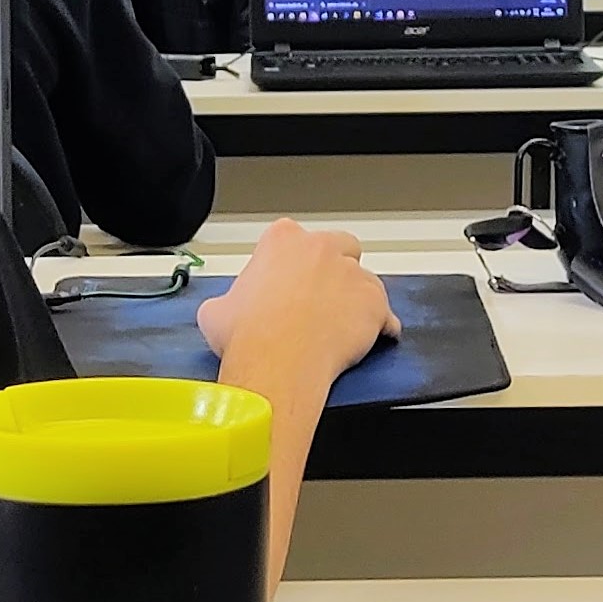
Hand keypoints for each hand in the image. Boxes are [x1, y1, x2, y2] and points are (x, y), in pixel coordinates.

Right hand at [197, 221, 398, 388]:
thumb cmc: (249, 334)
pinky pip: (386, 314)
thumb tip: (226, 311)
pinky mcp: (375, 304)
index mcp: (282, 240)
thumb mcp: (217, 310)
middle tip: (319, 298)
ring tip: (341, 326)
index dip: (291, 263)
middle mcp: (321, 248)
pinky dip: (380, 326)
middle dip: (334, 267)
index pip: (293, 239)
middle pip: (340, 246)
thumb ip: (229, 299)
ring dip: (356, 299)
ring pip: (365, 280)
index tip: (286, 283)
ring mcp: (352, 274)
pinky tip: (369, 340)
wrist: (277, 362)